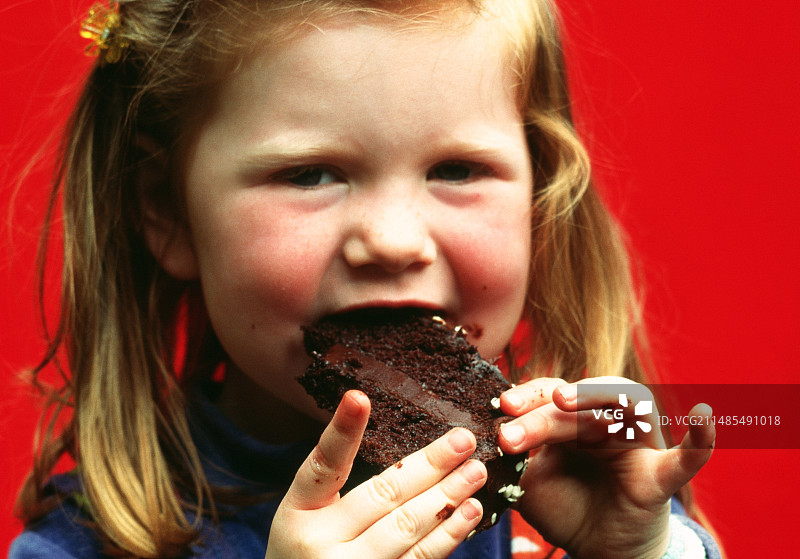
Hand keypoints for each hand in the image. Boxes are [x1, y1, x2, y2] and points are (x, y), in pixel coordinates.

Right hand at [266, 390, 486, 558]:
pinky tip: (468, 513)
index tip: (359, 397)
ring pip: (407, 529)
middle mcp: (320, 543)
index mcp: (299, 513)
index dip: (342, 431)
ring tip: (475, 472)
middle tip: (464, 440)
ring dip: (448, 497)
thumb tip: (395, 442)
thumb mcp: (307, 518)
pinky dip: (448, 535)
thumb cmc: (310, 552)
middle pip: (383, 496)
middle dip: (429, 465)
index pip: (323, 465)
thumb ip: (337, 487)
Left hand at [496, 377, 714, 558]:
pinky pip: (684, 459)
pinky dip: (699, 441)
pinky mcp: (659, 477)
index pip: (552, 393)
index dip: (527, 395)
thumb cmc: (566, 505)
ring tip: (562, 401)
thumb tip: (483, 432)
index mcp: (575, 419)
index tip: (499, 406)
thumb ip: (515, 454)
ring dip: (588, 402)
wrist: (597, 548)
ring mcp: (637, 446)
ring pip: (621, 410)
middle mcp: (608, 423)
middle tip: (510, 430)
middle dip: (541, 413)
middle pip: (579, 402)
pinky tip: (705, 417)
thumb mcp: (530, 477)